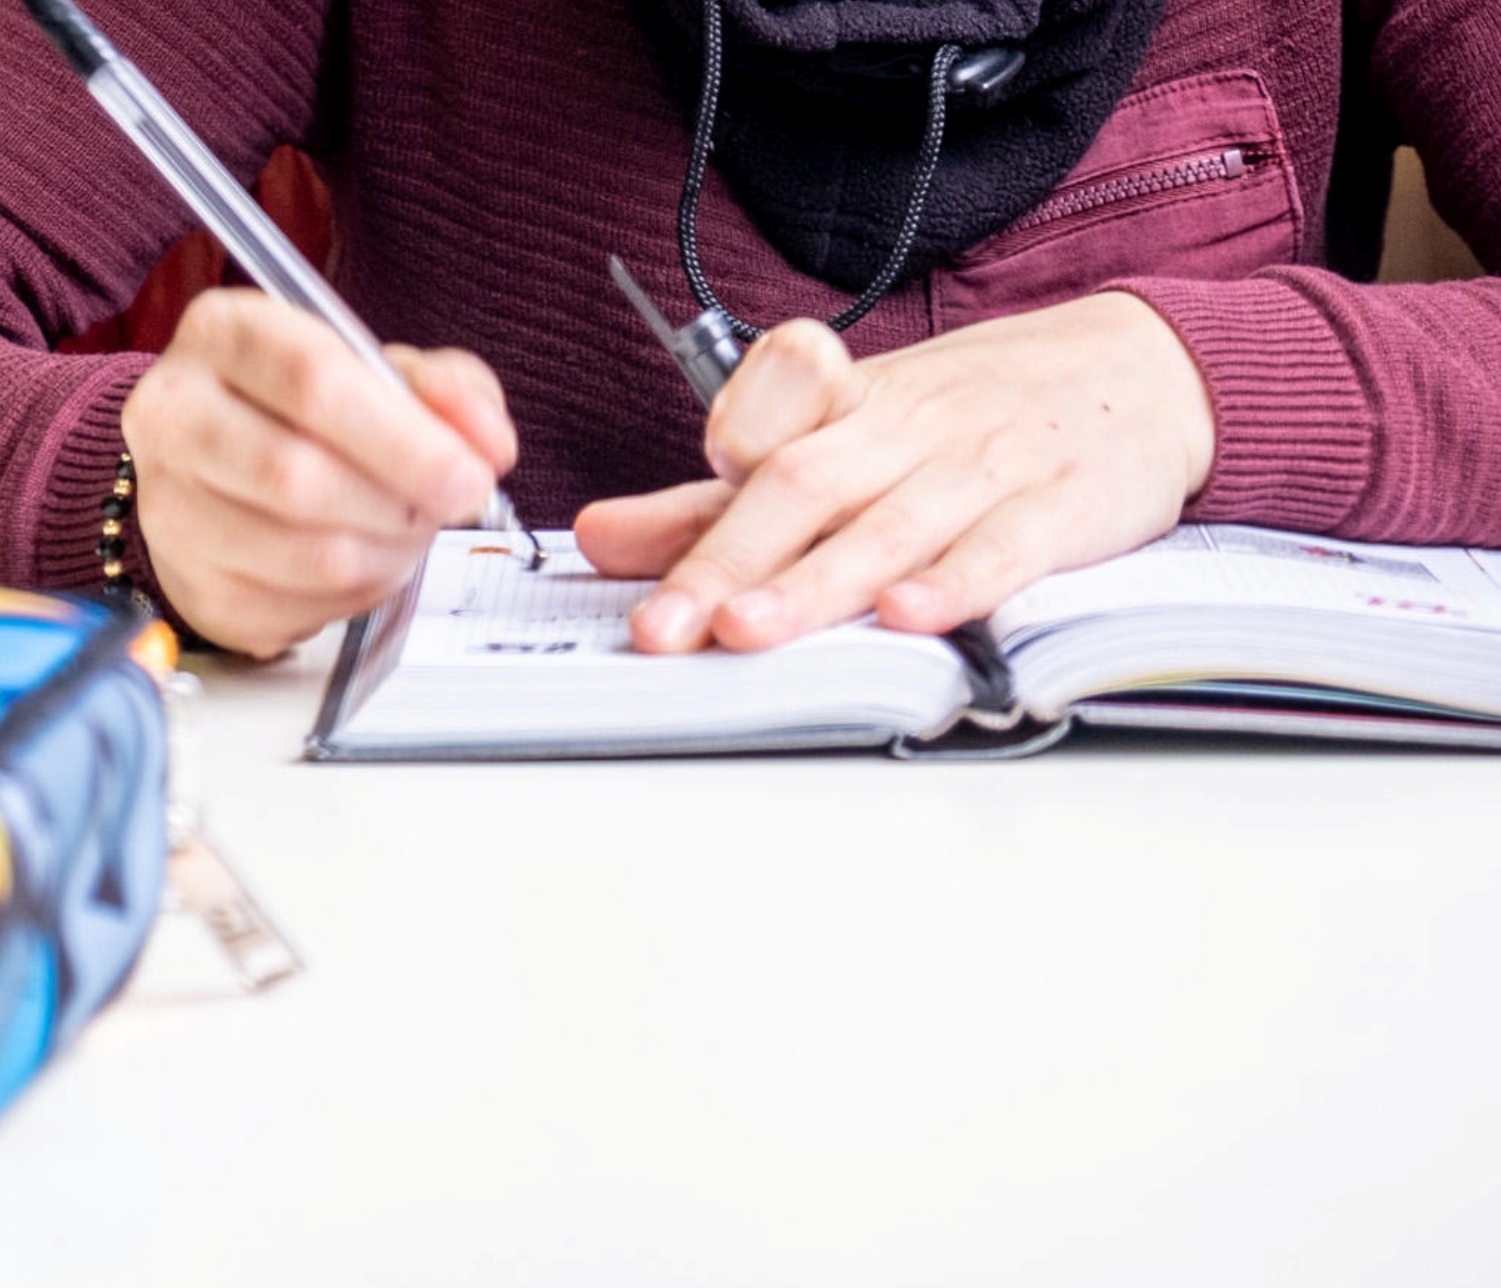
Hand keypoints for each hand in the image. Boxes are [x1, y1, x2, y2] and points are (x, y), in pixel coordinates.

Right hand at [124, 289, 514, 656]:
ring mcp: (170, 508)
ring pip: (306, 555)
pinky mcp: (194, 588)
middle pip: (298, 476)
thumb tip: (487, 442)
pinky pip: (299, 610)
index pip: (312, 380)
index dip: (406, 438)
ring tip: (406, 531)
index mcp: (223, 335)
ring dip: (388, 554)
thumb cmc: (306, 413)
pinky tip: (362, 563)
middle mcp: (173, 415)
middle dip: (401, 504)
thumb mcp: (383, 371)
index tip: (469, 475)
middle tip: (446, 507)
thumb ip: (447, 390)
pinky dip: (355, 597)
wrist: (222, 472)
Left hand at [575, 291, 1214, 651]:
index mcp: (844, 406)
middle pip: (801, 487)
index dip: (692, 484)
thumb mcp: (840, 436)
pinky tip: (910, 618)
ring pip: (888, 523)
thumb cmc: (968, 417)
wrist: (1141, 371)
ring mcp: (984, 464)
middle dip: (725, 561)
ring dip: (817, 582)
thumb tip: (596, 537)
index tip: (617, 536)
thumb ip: (717, 500)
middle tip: (663, 629)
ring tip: (750, 632)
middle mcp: (905, 429)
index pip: (758, 429)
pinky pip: (1006, 543)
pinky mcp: (1060, 505)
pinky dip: (959, 580)